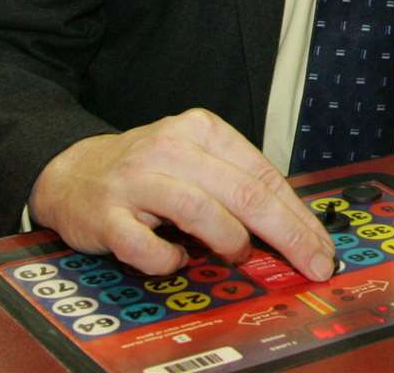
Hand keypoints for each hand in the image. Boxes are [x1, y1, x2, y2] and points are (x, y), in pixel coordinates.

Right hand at [29, 108, 335, 282]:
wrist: (72, 171)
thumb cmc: (147, 171)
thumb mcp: (196, 160)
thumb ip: (237, 184)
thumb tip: (293, 228)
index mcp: (202, 129)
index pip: (264, 174)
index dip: (298, 216)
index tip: (321, 246)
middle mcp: (171, 148)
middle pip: (243, 192)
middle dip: (286, 234)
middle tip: (309, 263)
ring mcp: (136, 180)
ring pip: (201, 211)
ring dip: (229, 241)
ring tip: (236, 254)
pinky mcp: (107, 215)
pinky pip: (146, 246)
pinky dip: (168, 259)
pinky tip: (174, 260)